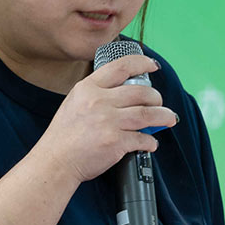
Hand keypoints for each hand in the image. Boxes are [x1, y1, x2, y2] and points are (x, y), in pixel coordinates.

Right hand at [36, 52, 177, 184]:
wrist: (55, 162)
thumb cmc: (63, 136)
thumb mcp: (74, 103)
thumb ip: (97, 95)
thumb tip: (125, 95)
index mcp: (88, 88)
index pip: (121, 67)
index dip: (142, 63)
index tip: (153, 65)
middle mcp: (99, 101)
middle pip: (141, 92)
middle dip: (156, 98)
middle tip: (158, 103)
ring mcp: (108, 121)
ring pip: (148, 114)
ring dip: (163, 116)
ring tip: (169, 119)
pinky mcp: (115, 142)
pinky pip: (143, 139)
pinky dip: (151, 142)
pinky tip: (150, 143)